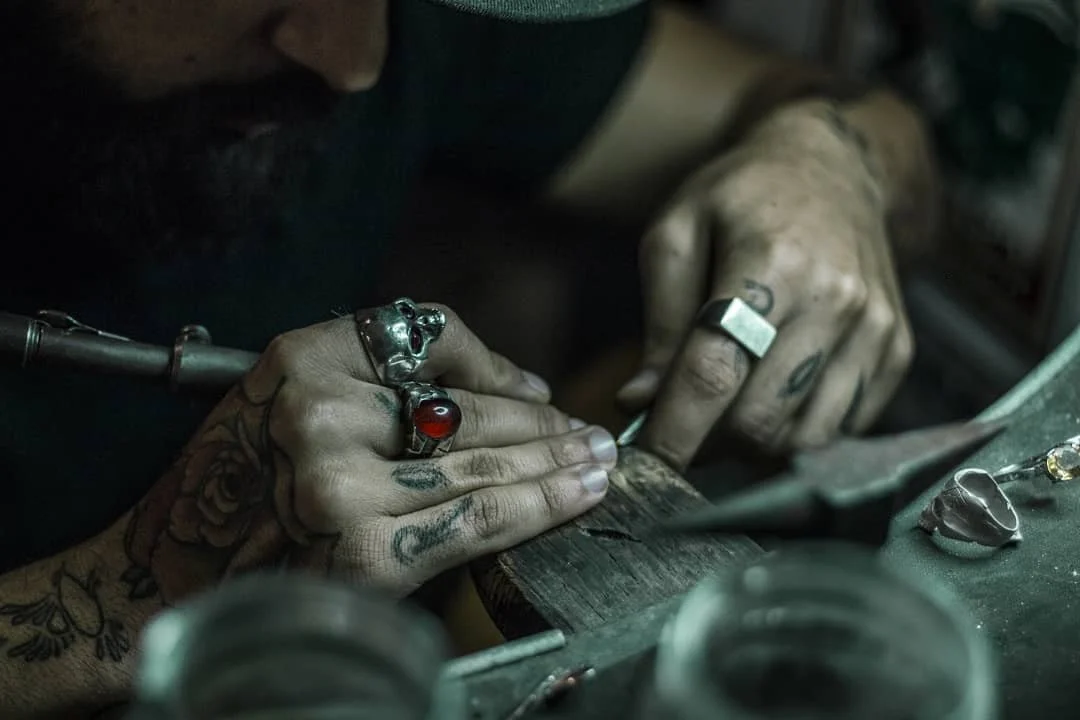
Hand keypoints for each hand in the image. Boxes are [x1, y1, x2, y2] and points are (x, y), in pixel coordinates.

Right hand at [122, 304, 615, 600]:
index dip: (492, 362)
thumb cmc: (240, 487)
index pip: (425, 332)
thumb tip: (517, 388)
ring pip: (482, 465)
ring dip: (555, 463)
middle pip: (467, 409)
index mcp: (301, 356)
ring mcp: (343, 483)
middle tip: (593, 430)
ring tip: (600, 460)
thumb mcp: (289, 399)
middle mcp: (320, 410)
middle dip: (543, 426)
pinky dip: (537, 507)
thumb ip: (383, 382)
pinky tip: (577, 496)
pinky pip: (475, 519)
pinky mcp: (367, 550)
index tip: (534, 391)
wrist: (169, 576)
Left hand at [618, 102, 913, 470]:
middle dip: (709, 443)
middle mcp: (835, 300)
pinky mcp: (897, 351)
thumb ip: (660, 321)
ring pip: (805, 438)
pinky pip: (844, 429)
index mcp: (772, 263)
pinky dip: (800, 433)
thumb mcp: (677, 232)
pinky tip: (774, 400)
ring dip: (754, 447)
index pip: (715, 372)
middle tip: (683, 427)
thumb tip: (641, 402)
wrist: (834, 167)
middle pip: (759, 418)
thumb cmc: (742, 198)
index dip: (675, 431)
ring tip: (726, 413)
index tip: (647, 464)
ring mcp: (875, 329)